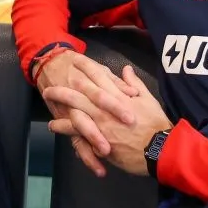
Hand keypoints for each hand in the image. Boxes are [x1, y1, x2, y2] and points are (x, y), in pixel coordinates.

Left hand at [44, 64, 171, 176]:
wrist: (160, 148)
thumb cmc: (155, 123)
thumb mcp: (148, 99)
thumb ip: (135, 83)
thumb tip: (126, 69)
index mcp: (119, 95)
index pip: (99, 75)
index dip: (86, 66)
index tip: (74, 59)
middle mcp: (106, 106)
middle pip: (81, 90)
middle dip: (64, 84)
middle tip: (50, 80)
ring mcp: (100, 122)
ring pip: (75, 108)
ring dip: (59, 102)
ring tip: (47, 98)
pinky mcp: (98, 138)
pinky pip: (76, 131)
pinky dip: (64, 126)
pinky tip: (54, 124)